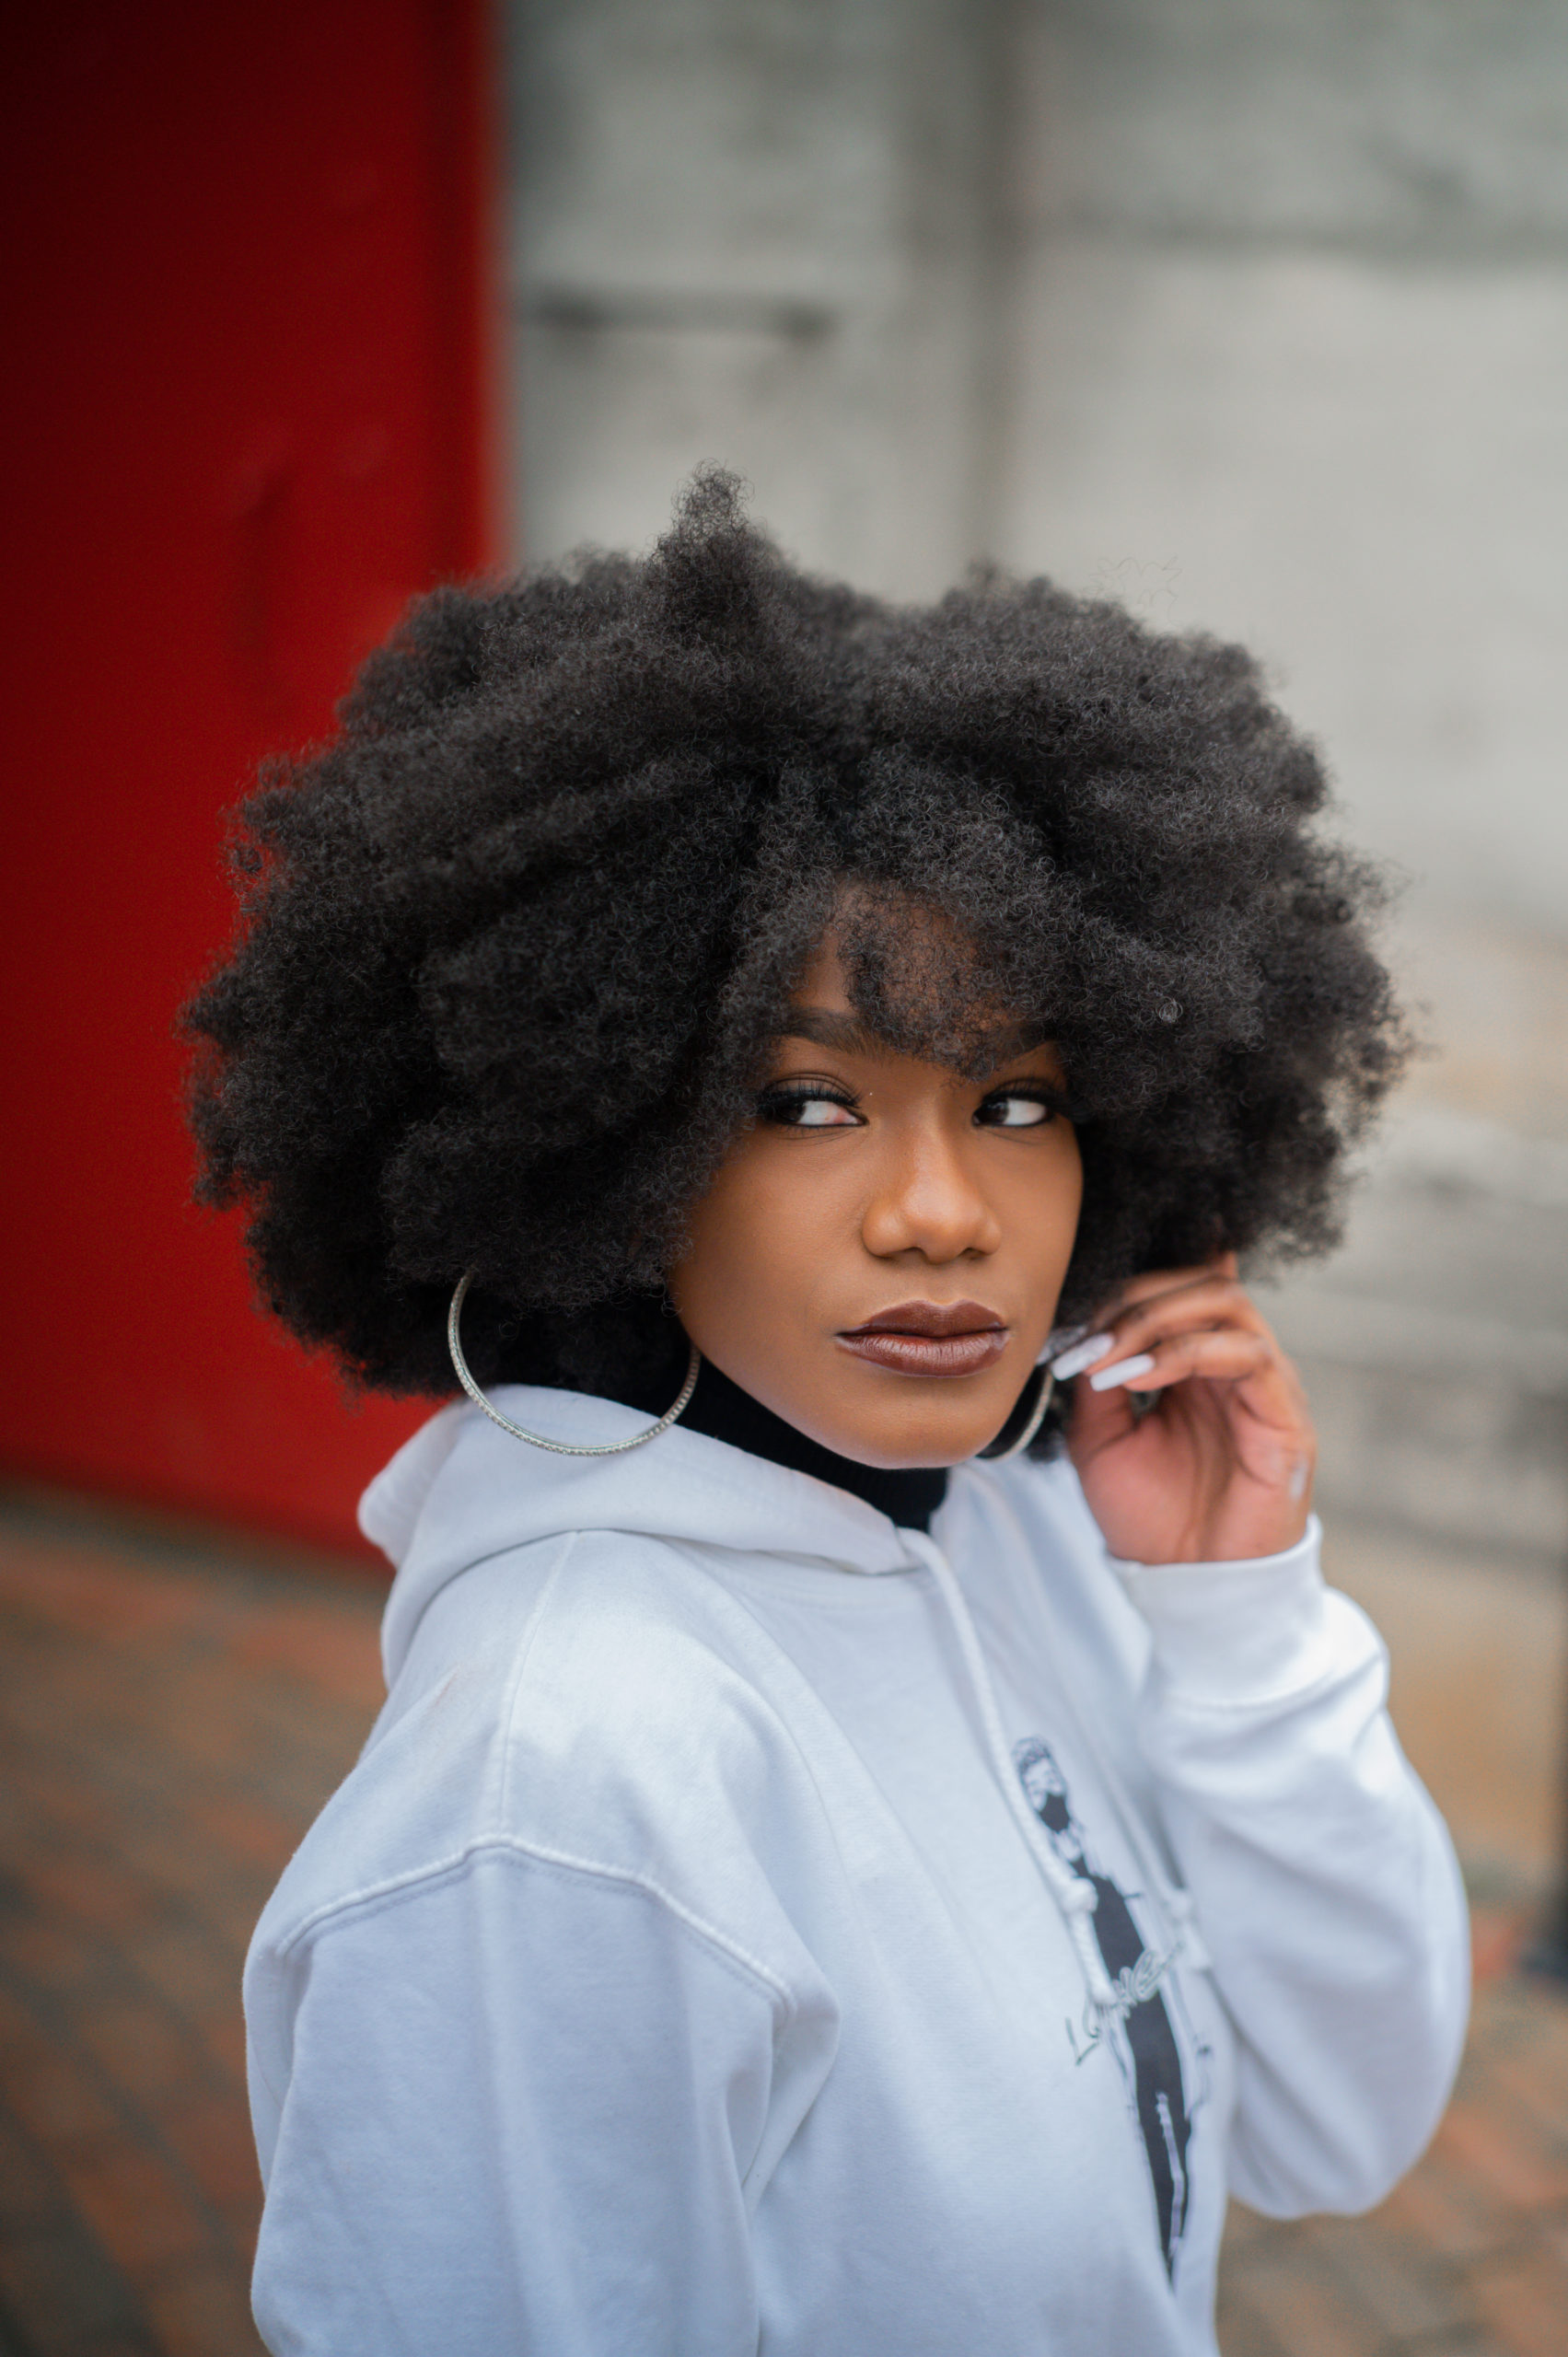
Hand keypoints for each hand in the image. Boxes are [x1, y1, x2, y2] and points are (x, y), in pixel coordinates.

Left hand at [1056, 1256, 1314, 1564]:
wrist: (1187, 1584)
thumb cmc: (1150, 1516)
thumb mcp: (1099, 1439)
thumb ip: (1095, 1380)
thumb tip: (1083, 1330)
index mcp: (1197, 1363)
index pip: (1183, 1286)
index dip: (1132, 1281)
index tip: (1074, 1313)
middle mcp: (1236, 1364)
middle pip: (1204, 1281)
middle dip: (1137, 1297)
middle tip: (1088, 1334)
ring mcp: (1266, 1385)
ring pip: (1228, 1303)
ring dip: (1157, 1318)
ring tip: (1109, 1355)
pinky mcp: (1285, 1416)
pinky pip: (1248, 1354)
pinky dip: (1186, 1352)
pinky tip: (1138, 1377)